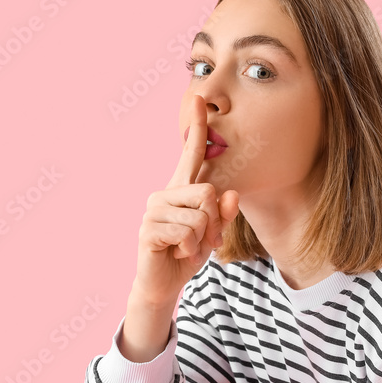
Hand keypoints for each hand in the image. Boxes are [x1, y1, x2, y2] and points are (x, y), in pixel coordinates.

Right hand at [131, 94, 239, 305]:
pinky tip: (174, 252)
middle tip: (201, 239)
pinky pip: (187, 233)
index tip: (197, 100)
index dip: (196, 128)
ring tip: (185, 247)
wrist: (162, 282)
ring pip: (200, 216)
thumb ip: (225, 213)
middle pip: (209, 192)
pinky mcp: (148, 229)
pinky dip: (188, 248)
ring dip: (200, 239)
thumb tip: (232, 195)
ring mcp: (154, 210)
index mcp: (180, 189)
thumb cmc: (186, 253)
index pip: (190, 154)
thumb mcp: (213, 233)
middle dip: (213, 222)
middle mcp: (164, 193)